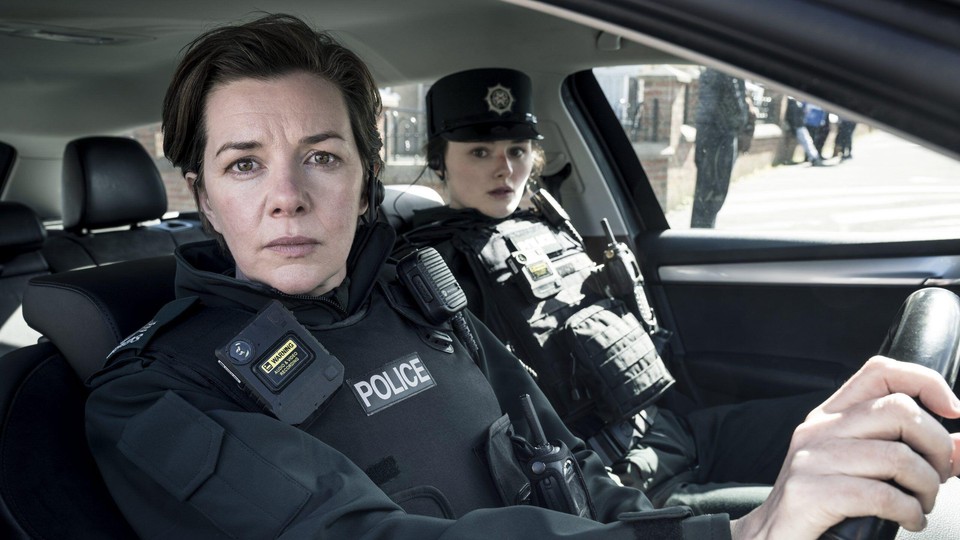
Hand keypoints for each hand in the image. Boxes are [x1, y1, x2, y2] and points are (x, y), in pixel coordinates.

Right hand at [732, 356, 959, 539]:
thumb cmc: (821, 507)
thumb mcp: (862, 471)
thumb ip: (910, 454)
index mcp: (831, 417)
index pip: (880, 372)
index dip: (925, 382)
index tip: (952, 411)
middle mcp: (818, 430)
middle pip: (899, 410)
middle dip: (937, 447)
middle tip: (938, 477)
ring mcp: (811, 460)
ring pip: (897, 455)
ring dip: (926, 487)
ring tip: (921, 505)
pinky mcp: (809, 493)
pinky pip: (880, 494)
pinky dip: (908, 512)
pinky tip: (907, 521)